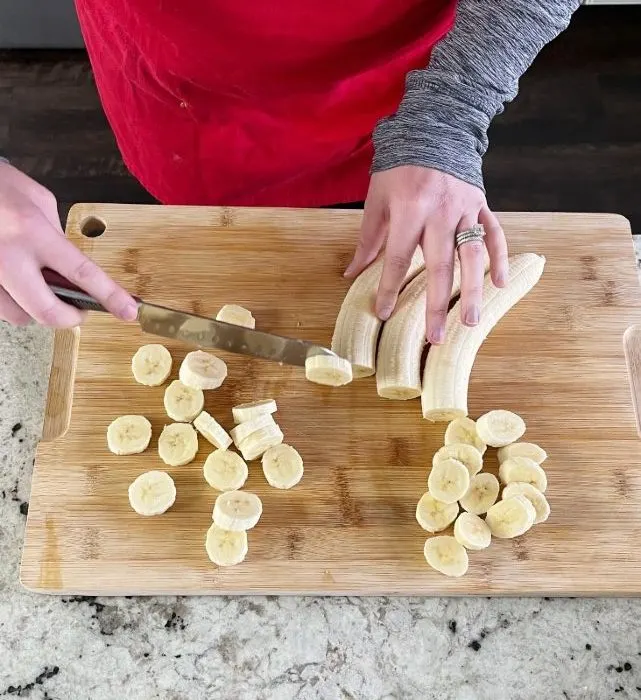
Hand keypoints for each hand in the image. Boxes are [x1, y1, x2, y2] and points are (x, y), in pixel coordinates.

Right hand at [0, 162, 136, 326]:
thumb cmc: (1, 187)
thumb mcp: (41, 202)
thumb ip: (60, 238)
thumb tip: (72, 268)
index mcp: (33, 231)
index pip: (82, 273)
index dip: (110, 296)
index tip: (128, 311)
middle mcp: (8, 256)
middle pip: (48, 311)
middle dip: (71, 317)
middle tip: (79, 309)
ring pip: (21, 317)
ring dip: (39, 311)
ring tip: (42, 289)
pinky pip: (2, 309)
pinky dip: (16, 304)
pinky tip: (19, 285)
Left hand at [345, 166, 507, 344]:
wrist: (434, 127)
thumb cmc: (400, 166)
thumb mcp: (377, 199)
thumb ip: (368, 239)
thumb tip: (351, 273)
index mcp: (410, 210)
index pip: (398, 259)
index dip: (390, 288)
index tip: (385, 313)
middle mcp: (439, 212)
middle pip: (439, 266)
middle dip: (437, 305)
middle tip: (436, 337)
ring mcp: (464, 209)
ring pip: (471, 256)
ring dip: (472, 291)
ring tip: (470, 322)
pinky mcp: (481, 204)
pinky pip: (493, 233)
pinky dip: (500, 258)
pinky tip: (502, 284)